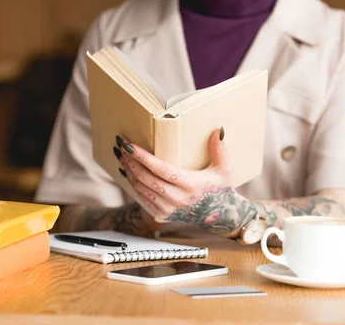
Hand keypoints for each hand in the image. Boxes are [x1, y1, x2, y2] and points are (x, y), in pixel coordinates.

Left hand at [114, 128, 256, 235]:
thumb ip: (220, 149)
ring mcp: (167, 209)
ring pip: (139, 187)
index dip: (141, 156)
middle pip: (144, 177)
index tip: (128, 144)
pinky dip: (132, 183)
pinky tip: (126, 170)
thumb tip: (217, 130)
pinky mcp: (161, 215)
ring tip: (120, 155)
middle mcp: (176, 198)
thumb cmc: (220, 188)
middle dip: (129, 160)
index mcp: (189, 184)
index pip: (159, 168)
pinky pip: (141, 197)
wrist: (219, 215)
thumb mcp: (224, 169)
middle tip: (120, 144)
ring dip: (127, 170)